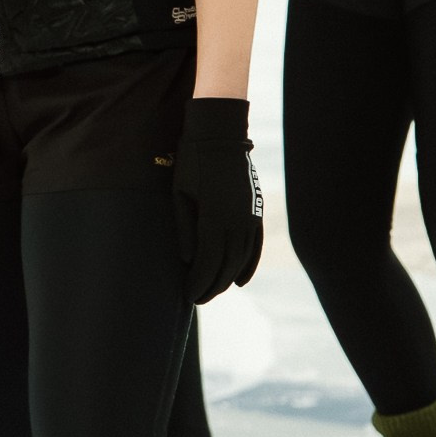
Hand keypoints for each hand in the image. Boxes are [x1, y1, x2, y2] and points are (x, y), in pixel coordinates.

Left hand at [171, 97, 263, 304]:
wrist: (219, 137)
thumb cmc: (192, 164)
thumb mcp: (180, 195)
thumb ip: (184, 229)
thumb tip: (188, 261)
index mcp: (214, 218)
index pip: (208, 263)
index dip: (198, 283)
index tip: (188, 295)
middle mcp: (236, 222)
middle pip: (226, 266)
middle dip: (212, 286)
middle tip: (198, 299)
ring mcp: (249, 218)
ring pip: (241, 260)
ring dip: (228, 280)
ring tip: (214, 291)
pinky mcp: (255, 212)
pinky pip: (255, 247)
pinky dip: (248, 266)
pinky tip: (239, 281)